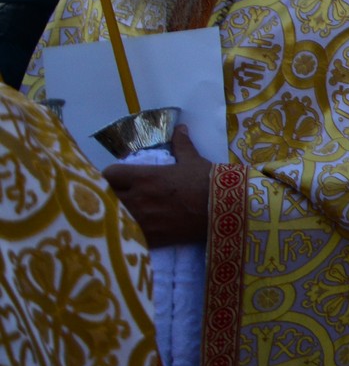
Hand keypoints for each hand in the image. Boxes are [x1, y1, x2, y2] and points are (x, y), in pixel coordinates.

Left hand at [102, 125, 213, 246]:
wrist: (224, 209)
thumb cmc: (207, 182)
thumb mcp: (193, 160)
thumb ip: (181, 144)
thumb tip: (180, 128)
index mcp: (145, 176)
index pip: (109, 175)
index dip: (112, 176)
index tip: (119, 178)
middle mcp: (138, 197)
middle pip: (106, 197)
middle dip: (111, 196)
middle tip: (120, 197)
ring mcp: (142, 220)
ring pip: (113, 218)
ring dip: (117, 215)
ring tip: (125, 215)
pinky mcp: (150, 237)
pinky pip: (128, 235)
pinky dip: (130, 233)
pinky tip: (136, 232)